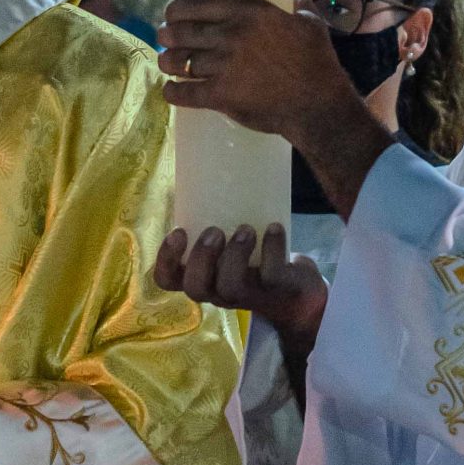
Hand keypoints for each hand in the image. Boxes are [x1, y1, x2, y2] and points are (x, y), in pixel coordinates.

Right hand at [154, 223, 326, 339]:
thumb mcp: (228, 245)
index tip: (178, 231)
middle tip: (215, 230)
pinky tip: (275, 227)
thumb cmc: (253, 258)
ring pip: (230, 286)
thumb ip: (213, 222)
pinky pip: (271, 275)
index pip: (168, 280)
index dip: (166, 260)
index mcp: (203, 278)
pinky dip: (272, 248)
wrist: (297, 290)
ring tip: (246, 228)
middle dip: (201, 257)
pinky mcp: (277, 289)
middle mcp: (219, 292)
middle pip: (196, 288)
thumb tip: (209, 170)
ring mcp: (248, 294)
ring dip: (235, 253)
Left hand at [159, 0, 393, 218]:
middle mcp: (231, 35)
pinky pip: (185, 92)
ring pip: (180, 61)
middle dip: (167, 34)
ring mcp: (223, 66)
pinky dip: (173, 92)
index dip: (177, 8)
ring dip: (167, 61)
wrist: (317, 105)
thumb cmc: (317, 62)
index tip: (172, 12)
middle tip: (164, 37)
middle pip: (182, 31)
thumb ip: (297, 5)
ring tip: (166, 62)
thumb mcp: (310, 23)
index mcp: (249, 12)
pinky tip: (171, 91)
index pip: (197, 3)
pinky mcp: (220, 95)